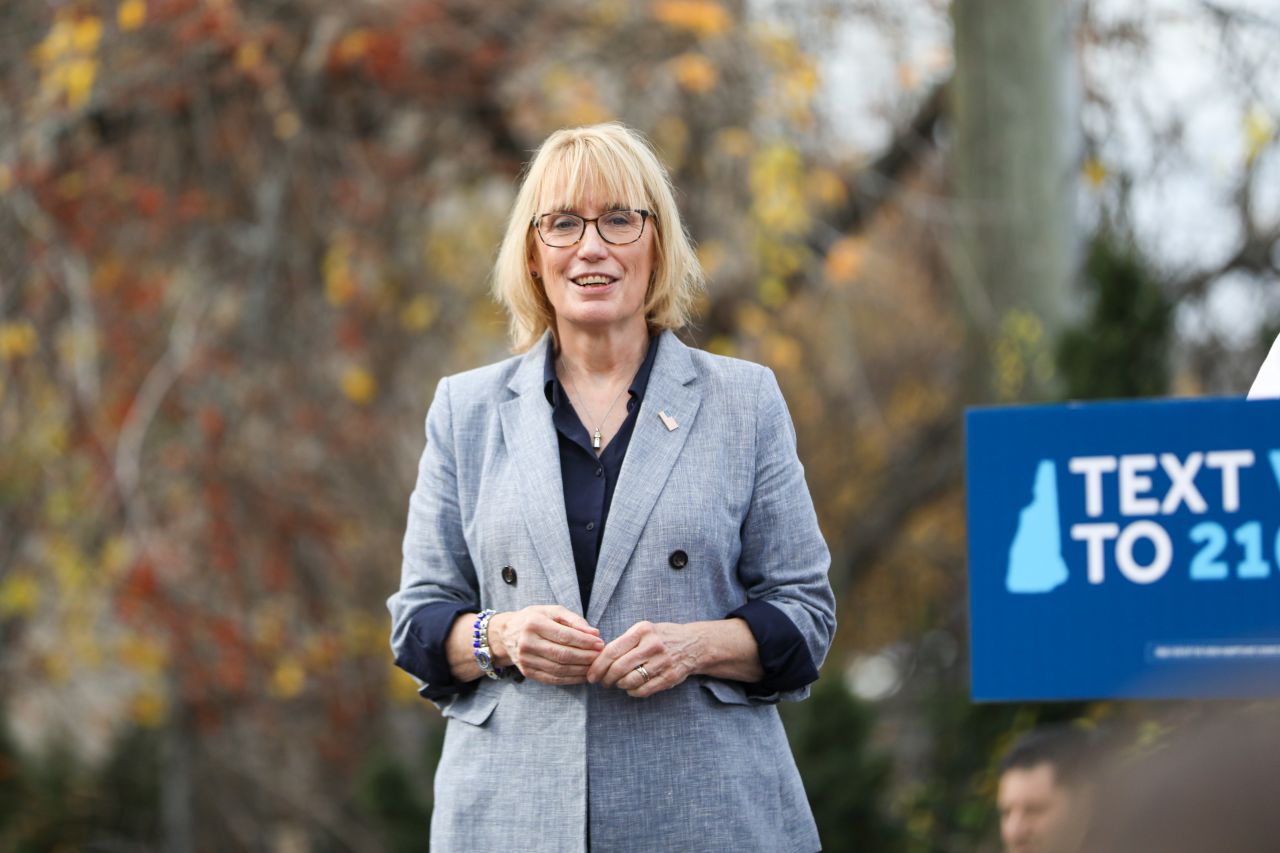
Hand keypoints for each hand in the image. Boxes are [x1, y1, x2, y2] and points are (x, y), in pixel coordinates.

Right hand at [489, 605, 603, 685]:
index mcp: (534, 624)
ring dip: (581, 670)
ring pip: (559, 669)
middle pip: (563, 655)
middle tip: (600, 656)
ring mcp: (526, 660)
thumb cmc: (534, 619)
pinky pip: (553, 679)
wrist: (507, 634)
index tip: (600, 643)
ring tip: (594, 666)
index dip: (585, 642)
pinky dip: (571, 679)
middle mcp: (527, 643)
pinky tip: (582, 675)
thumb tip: (594, 634)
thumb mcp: (552, 611)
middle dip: (586, 657)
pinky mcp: (527, 672)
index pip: (565, 636)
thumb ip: (574, 620)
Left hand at [587, 621, 701, 697]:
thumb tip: (597, 659)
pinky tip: (631, 688)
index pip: (612, 650)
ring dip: (619, 685)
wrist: (694, 644)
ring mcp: (663, 661)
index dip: (598, 666)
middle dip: (606, 678)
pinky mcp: (670, 677)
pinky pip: (643, 690)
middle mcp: (652, 645)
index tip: (591, 675)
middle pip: (619, 668)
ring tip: (617, 683)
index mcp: (642, 631)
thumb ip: (624, 642)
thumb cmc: (661, 637)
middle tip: (602, 682)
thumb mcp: (644, 630)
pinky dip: (632, 692)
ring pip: (630, 681)